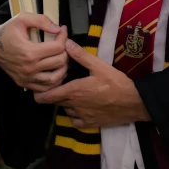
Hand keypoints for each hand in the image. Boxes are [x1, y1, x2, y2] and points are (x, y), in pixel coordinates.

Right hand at [0, 13, 68, 91]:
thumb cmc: (8, 30)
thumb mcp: (22, 18)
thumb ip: (41, 20)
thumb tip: (57, 28)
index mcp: (29, 52)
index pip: (58, 48)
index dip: (64, 37)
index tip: (63, 30)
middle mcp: (29, 68)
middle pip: (60, 62)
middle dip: (66, 50)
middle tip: (63, 43)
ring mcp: (26, 78)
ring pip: (55, 79)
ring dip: (63, 67)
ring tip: (62, 56)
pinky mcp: (24, 84)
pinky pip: (44, 88)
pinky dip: (54, 81)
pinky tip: (56, 70)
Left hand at [33, 39, 150, 128]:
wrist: (132, 102)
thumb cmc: (115, 82)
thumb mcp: (99, 65)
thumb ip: (81, 55)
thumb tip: (67, 44)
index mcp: (74, 91)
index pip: (49, 96)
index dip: (39, 94)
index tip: (35, 89)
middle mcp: (74, 106)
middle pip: (56, 103)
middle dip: (53, 94)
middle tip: (57, 85)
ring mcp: (82, 117)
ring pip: (65, 110)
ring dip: (65, 102)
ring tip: (70, 93)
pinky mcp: (90, 124)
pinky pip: (75, 120)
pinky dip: (73, 114)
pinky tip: (79, 106)